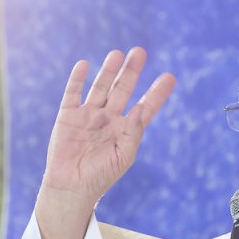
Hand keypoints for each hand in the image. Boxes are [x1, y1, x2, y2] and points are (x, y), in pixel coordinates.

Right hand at [35, 48, 174, 238]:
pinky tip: (84, 65)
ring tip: (117, 54)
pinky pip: (73, 93)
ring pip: (100, 87)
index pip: (145, 106)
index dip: (157, 93)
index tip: (170, 77)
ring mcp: (88, 115)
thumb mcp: (123, 156)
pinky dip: (77, 79)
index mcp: (125, 129)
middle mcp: (108, 118)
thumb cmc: (100, 176)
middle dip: (131, 72)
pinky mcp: (68, 116)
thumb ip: (133, 132)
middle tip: (140, 52)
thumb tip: (140, 108)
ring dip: (108, 71)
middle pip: (122, 89)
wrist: (71, 187)